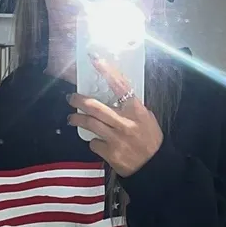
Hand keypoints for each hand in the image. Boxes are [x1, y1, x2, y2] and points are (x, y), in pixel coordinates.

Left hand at [68, 56, 163, 176]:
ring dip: (77, 119)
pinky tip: (96, 141)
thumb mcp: (147, 119)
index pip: (120, 85)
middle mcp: (125, 123)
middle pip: (95, 106)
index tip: (96, 60)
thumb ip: (132, 108)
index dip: (107, 71)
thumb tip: (117, 97)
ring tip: (72, 118)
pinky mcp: (110, 153)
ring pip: (90, 124)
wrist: (154, 166)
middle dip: (79, 100)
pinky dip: (93, 141)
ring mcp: (116, 138)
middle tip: (71, 98)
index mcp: (136, 111)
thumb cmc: (151, 141)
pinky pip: (94, 143)